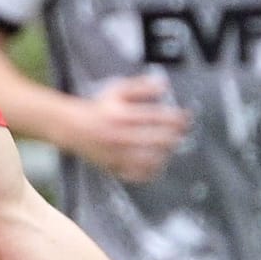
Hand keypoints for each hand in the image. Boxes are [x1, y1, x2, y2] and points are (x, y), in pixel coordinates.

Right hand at [67, 75, 189, 182]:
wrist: (74, 127)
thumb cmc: (99, 109)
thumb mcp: (117, 91)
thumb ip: (141, 86)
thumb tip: (163, 85)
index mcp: (124, 116)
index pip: (158, 118)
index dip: (177, 118)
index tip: (186, 117)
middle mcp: (122, 135)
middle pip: (158, 140)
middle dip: (175, 136)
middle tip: (182, 133)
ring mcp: (119, 154)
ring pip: (151, 159)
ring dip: (166, 154)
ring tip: (170, 147)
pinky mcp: (115, 166)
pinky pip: (138, 174)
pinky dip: (151, 171)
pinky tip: (156, 164)